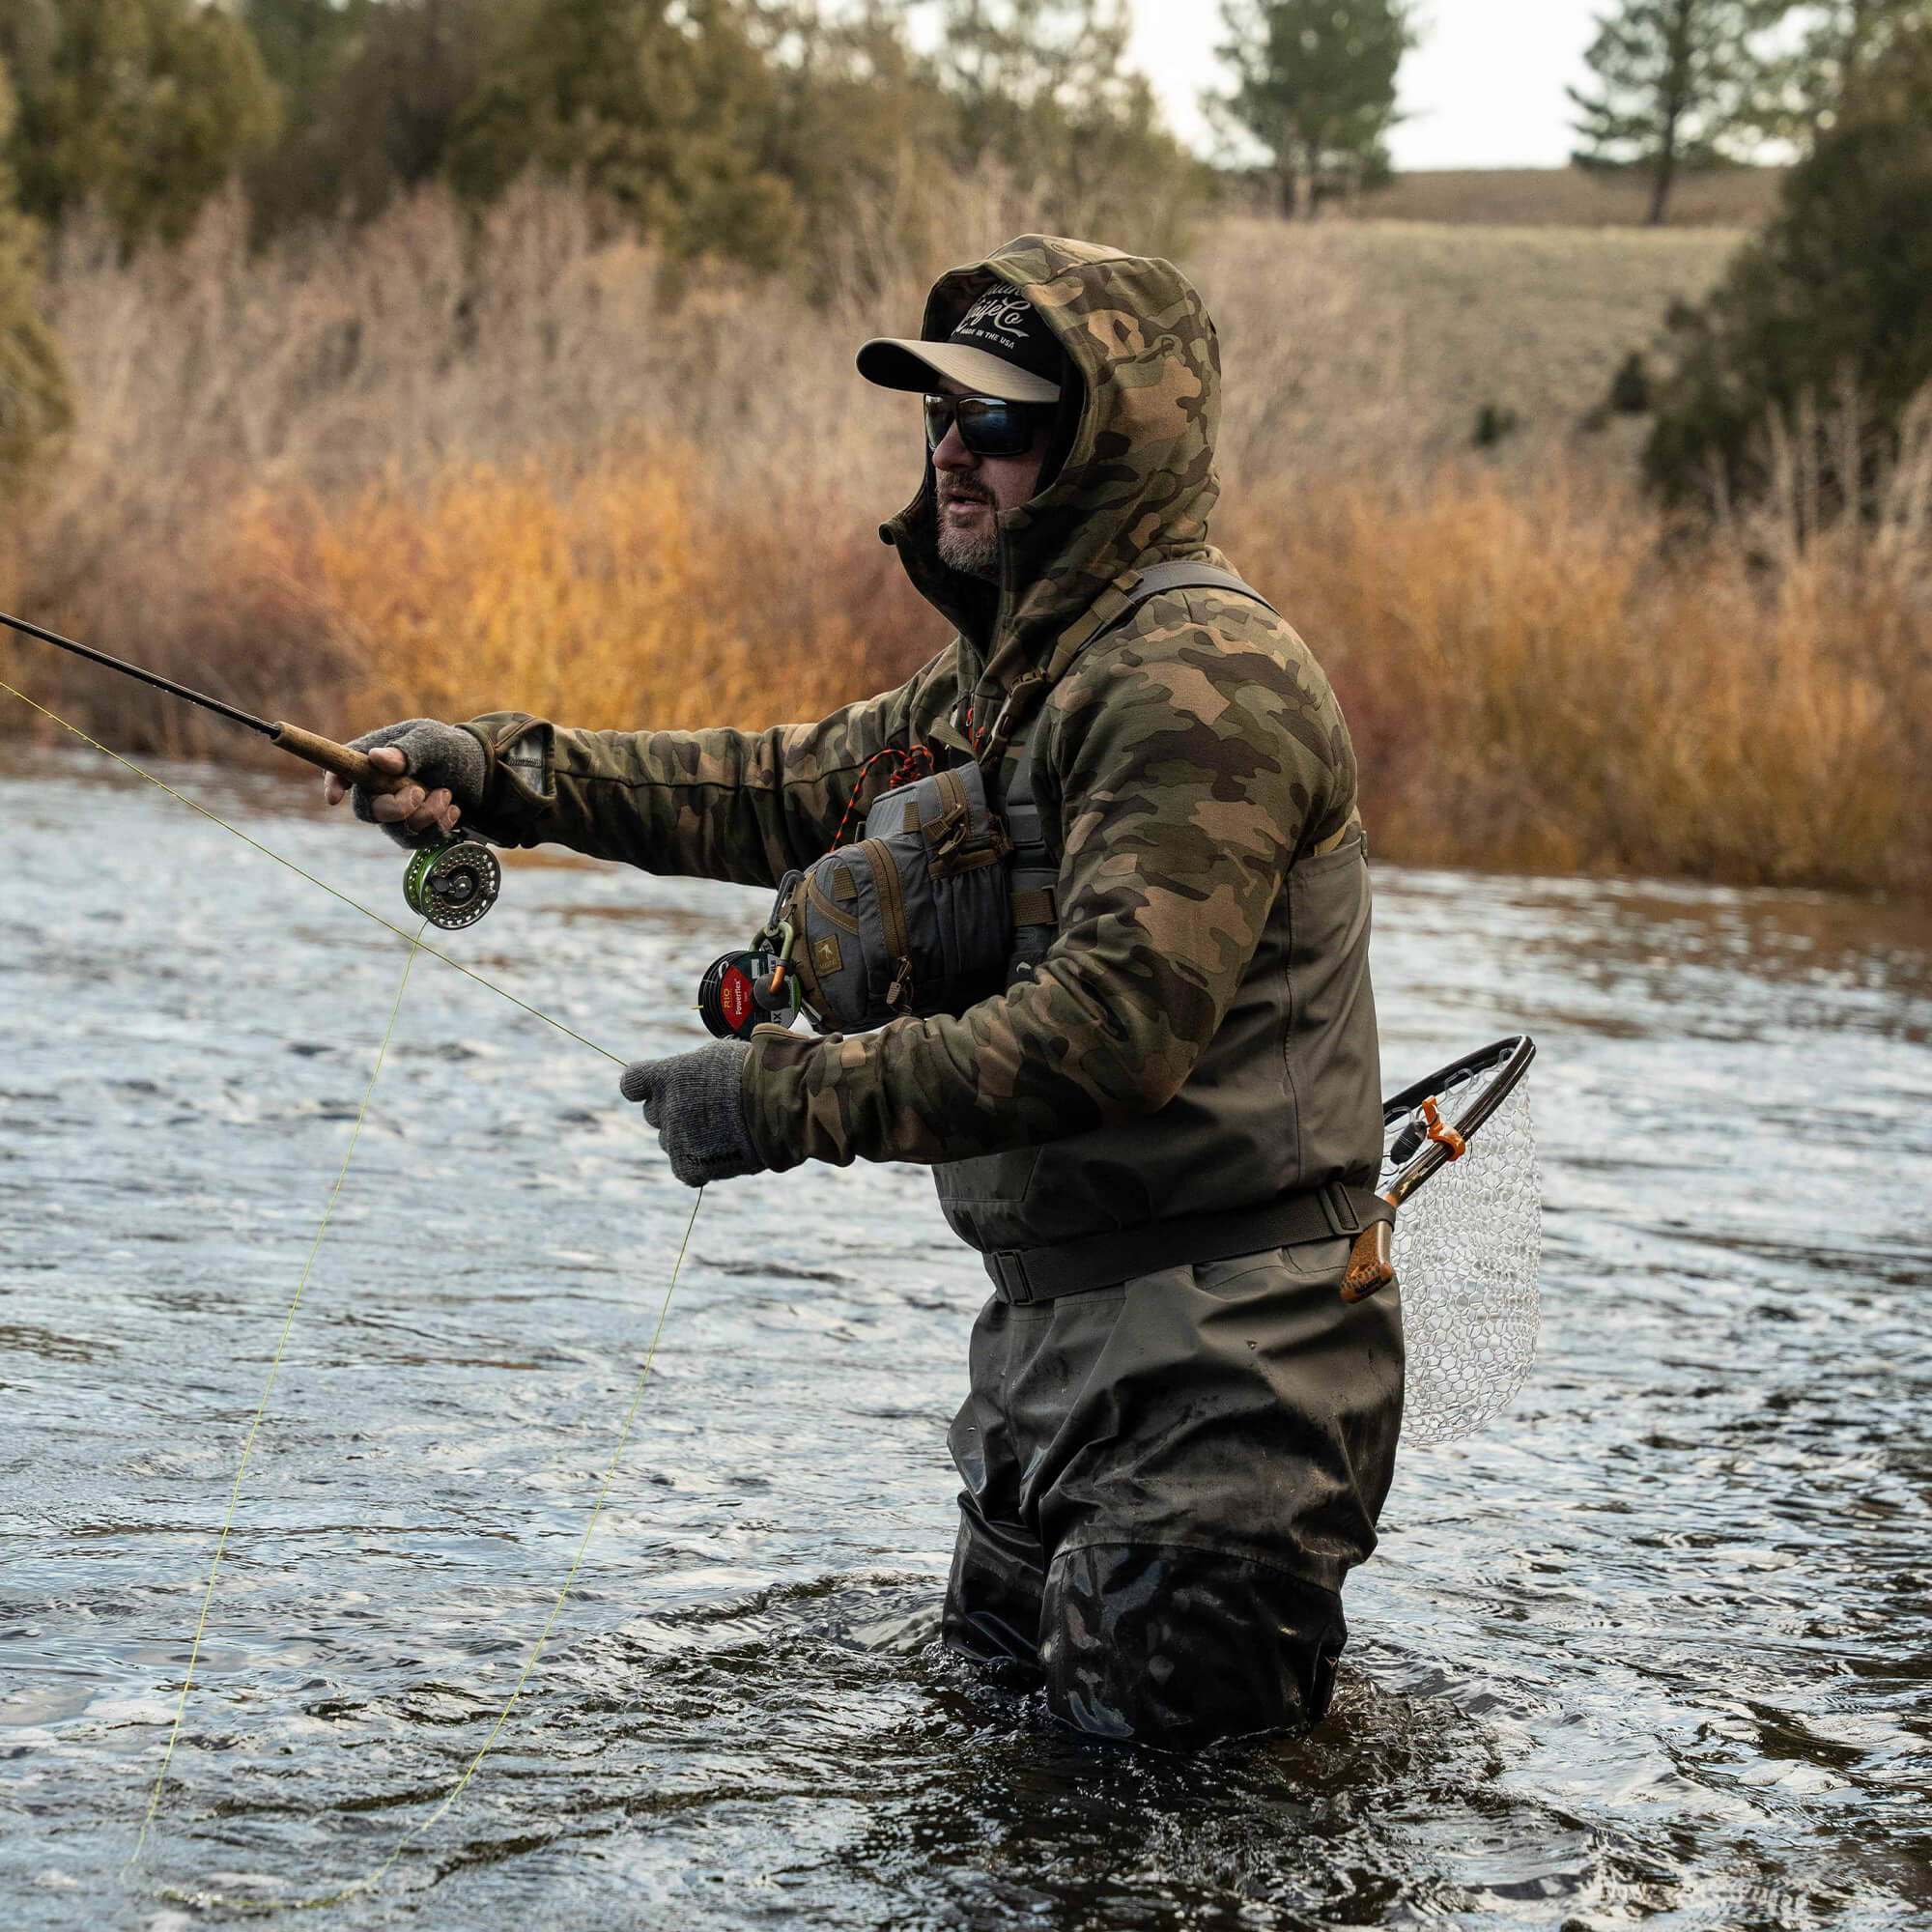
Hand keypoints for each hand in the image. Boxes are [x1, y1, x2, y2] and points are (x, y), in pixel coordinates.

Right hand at [320, 718, 487, 848]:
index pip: (342, 770)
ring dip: (426, 815)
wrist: (481, 771)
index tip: (335, 796)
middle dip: (395, 807)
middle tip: (419, 792)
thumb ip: (406, 751)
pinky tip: (452, 809)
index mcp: (373, 758)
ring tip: (446, 794)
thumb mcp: (432, 741)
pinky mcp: (414, 828)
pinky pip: (418, 840)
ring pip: (396, 829)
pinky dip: (439, 826)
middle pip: (367, 810)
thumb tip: (376, 758)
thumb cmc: (449, 748)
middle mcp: (379, 786)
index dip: (333, 783)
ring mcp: (396, 810)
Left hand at [620, 1041, 761, 1187]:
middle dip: (673, 1111)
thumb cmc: (754, 1072)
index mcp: (666, 1076)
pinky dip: (699, 1164)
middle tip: (705, 1109)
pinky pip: (684, 1169)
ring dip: (687, 1137)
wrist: (778, 1103)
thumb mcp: (717, 1055)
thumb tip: (688, 1077)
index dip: (644, 1087)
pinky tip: (722, 1152)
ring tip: (722, 1130)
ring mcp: (675, 1140)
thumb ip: (690, 1069)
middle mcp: (664, 1109)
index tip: (659, 1088)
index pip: (632, 1083)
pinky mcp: (689, 1168)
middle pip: (653, 1113)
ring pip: (669, 1141)